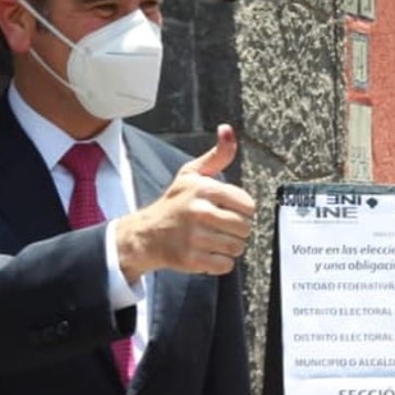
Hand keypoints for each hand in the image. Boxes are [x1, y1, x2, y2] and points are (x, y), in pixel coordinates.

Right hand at [115, 124, 255, 281]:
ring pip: (237, 247)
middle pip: (244, 227)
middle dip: (236, 229)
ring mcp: (195, 237)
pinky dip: (220, 262)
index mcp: (204, 188)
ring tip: (214, 239)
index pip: (248, 205)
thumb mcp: (192, 174)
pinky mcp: (192, 258)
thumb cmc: (174, 203)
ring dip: (229, 246)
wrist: (146, 234)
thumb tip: (227, 129)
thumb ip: (217, 155)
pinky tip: (208, 252)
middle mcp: (199, 211)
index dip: (242, 210)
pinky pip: (225, 265)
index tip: (228, 210)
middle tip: (221, 227)